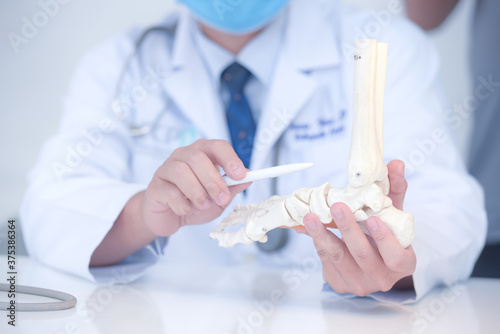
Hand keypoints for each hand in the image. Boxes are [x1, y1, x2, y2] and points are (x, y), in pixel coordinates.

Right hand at [142, 139, 250, 236]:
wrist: (168, 217)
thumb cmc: (194, 203)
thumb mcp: (218, 199)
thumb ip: (232, 188)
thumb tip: (249, 178)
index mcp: (202, 154)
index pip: (217, 146)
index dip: (230, 159)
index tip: (240, 175)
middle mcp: (183, 156)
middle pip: (198, 157)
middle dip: (213, 180)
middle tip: (222, 198)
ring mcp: (166, 169)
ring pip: (181, 171)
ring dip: (197, 191)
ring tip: (204, 205)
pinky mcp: (155, 186)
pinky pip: (170, 191)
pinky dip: (182, 203)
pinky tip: (185, 209)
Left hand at [302, 160, 416, 295]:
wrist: (370, 263)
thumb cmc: (385, 236)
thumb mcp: (393, 215)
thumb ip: (395, 190)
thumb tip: (395, 163)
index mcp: (402, 263)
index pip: (396, 256)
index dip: (384, 239)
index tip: (372, 220)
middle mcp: (382, 278)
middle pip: (362, 254)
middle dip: (347, 229)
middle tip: (337, 207)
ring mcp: (359, 283)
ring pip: (338, 257)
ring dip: (322, 235)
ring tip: (310, 216)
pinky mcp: (339, 283)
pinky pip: (325, 260)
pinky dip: (317, 240)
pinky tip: (308, 226)